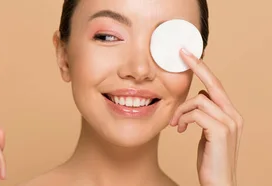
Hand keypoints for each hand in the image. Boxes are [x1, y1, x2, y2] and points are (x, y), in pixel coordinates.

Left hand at [170, 49, 242, 185]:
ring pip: (198, 100)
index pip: (216, 85)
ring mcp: (229, 122)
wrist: (218, 182)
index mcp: (230, 114)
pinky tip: (180, 130)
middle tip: (181, 54)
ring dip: (181, 110)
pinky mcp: (221, 131)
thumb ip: (203, 116)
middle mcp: (233, 115)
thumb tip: (195, 101)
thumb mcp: (205, 134)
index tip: (187, 54)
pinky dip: (184, 118)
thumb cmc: (209, 160)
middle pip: (212, 83)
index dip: (202, 68)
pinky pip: (196, 113)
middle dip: (197, 66)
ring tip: (176, 125)